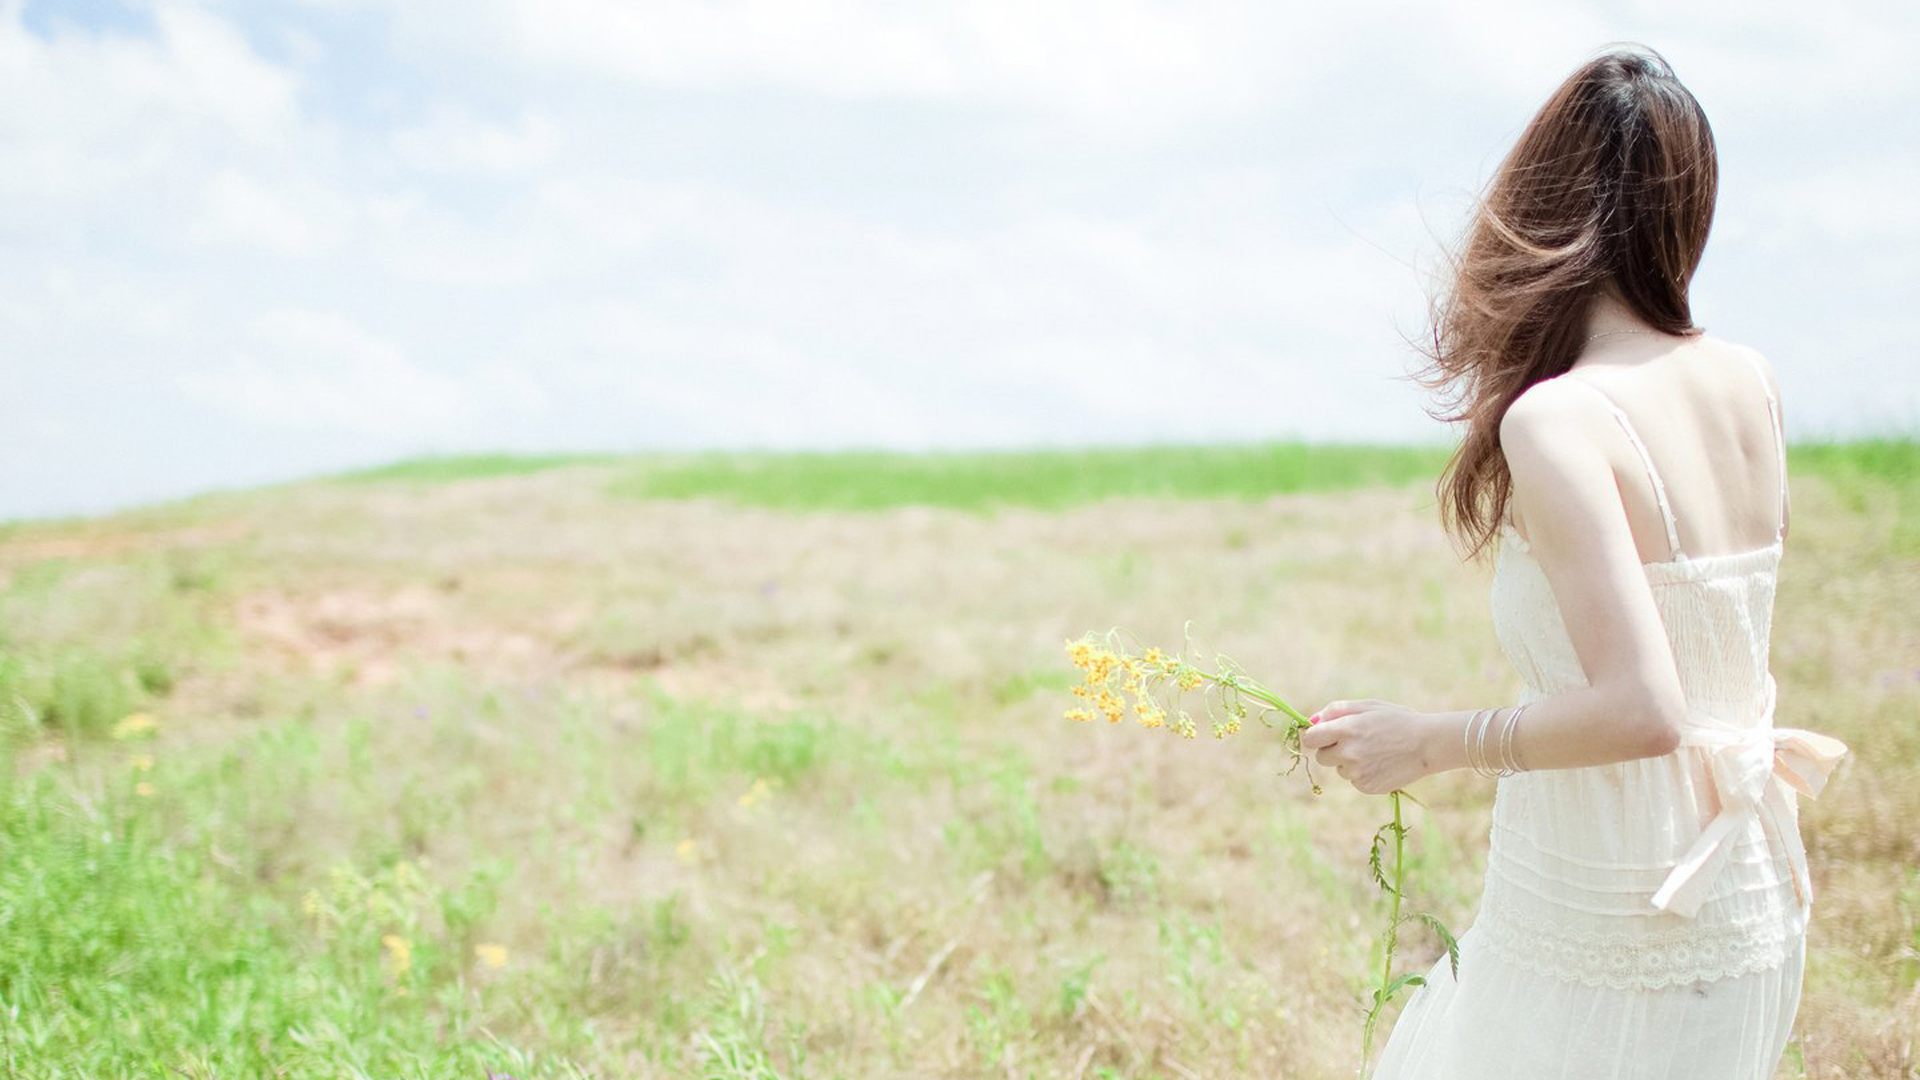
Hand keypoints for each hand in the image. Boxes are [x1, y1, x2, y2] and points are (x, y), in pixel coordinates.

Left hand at [1299, 698, 1436, 795]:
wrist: (1428, 744)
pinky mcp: (1366, 787)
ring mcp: (1357, 773)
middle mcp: (1348, 753)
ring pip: (1340, 769)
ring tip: (1375, 751)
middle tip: (1357, 741)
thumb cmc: (1396, 720)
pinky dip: (1363, 774)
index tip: (1325, 735)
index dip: (1316, 736)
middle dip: (1333, 750)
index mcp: (1345, 729)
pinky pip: (1354, 780)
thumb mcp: (1367, 706)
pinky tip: (1381, 763)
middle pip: (1322, 757)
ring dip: (1350, 762)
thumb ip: (1335, 711)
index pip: (1310, 739)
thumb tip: (1310, 721)